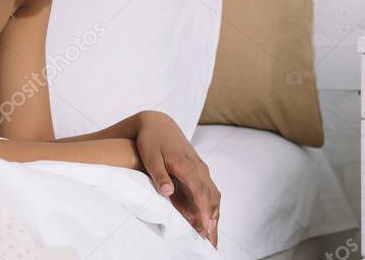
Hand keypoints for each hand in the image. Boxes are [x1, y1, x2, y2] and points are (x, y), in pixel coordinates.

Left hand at [133, 110, 220, 247]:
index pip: (200, 190)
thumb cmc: (151, 140)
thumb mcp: (150, 156)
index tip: (205, 227)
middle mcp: (198, 167)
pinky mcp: (198, 172)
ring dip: (214, 216)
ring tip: (211, 238)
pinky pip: (208, 191)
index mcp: (187, 164)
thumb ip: (159, 175)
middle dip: (213, 219)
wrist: (158, 123)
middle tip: (211, 242)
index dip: (204, 210)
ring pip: (213, 195)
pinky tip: (206, 222)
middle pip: (212, 196)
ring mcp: (200, 169)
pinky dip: (210, 208)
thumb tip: (167, 191)